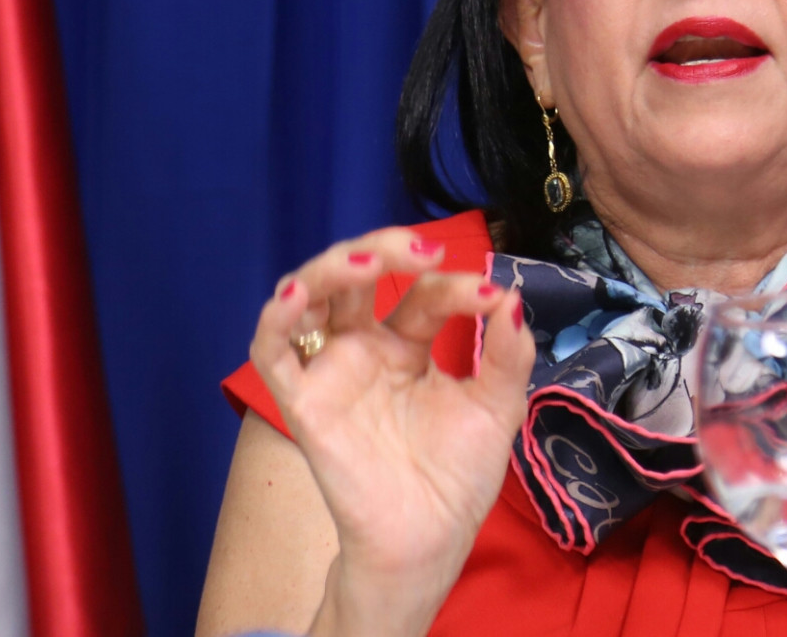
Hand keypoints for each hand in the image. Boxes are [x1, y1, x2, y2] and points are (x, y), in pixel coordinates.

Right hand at [249, 229, 533, 635]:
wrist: (431, 538)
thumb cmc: (458, 477)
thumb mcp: (498, 406)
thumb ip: (508, 352)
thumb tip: (512, 297)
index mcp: (408, 346)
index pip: (423, 293)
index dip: (456, 285)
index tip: (492, 297)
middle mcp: (365, 350)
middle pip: (357, 277)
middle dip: (386, 248)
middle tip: (425, 248)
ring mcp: (333, 373)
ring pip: (311, 298)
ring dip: (332, 268)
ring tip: (370, 260)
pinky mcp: (305, 403)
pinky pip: (274, 354)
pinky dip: (276, 319)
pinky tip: (297, 297)